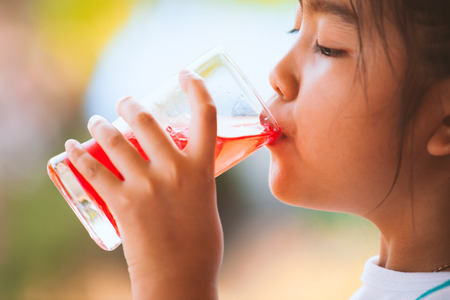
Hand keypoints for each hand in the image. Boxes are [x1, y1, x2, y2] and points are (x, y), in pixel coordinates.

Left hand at [65, 70, 222, 299]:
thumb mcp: (205, 201)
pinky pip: (93, 171)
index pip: (205, 115)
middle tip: (124, 103)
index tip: (185, 75)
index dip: (196, 88)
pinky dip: (77, 155)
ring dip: (100, 125)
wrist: (181, 279)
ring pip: (116, 140)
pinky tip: (70, 148)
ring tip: (95, 122)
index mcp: (202, 169)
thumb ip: (193, 179)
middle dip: (131, 104)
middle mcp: (174, 171)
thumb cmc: (200, 244)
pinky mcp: (121, 203)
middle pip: (148, 120)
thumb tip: (179, 168)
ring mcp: (146, 186)